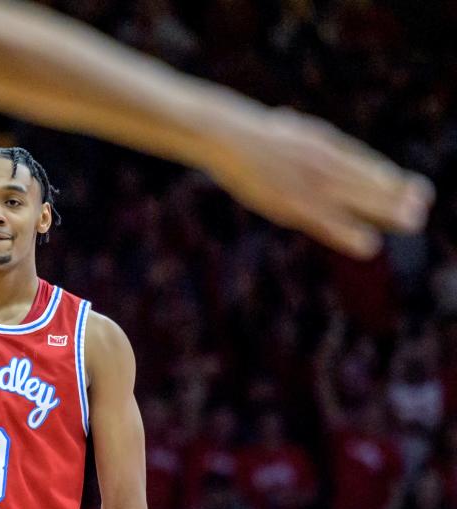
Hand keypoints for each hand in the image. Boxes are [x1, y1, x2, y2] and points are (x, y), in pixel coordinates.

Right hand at [207, 106, 433, 258]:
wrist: (228, 135)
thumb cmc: (250, 135)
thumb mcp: (280, 128)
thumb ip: (294, 132)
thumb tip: (286, 120)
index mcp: (323, 144)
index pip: (365, 163)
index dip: (390, 178)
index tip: (414, 188)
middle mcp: (325, 163)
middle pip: (369, 181)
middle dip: (397, 194)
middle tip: (423, 204)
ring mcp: (311, 184)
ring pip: (358, 200)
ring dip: (388, 211)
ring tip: (414, 221)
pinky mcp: (294, 205)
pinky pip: (329, 223)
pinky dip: (350, 234)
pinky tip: (370, 245)